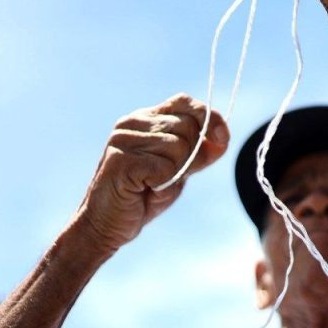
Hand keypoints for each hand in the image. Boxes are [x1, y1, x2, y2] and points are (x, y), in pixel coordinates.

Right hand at [69, 94, 228, 260]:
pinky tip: (143, 190)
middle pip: (188, 127)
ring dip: (175, 173)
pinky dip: (162, 185)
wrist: (106, 225)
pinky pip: (164, 168)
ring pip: (179, 147)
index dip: (208, 117)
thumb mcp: (178, 170)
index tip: (221, 137)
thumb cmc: (142, 196)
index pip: (184, 101)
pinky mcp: (120, 160)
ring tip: (151, 184)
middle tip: (167, 176)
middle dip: (190, 156)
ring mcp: (124, 139)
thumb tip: (222, 137)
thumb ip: (199, 152)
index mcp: (145, 118)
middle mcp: (132, 122)